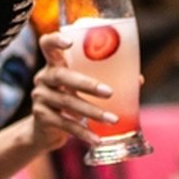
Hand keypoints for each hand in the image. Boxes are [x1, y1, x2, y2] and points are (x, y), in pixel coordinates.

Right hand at [30, 32, 116, 147]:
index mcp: (54, 64)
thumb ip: (103, 80)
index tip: (70, 41)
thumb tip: (138, 80)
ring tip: (113, 119)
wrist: (46, 130)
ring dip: (92, 111)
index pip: (47, 45)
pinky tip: (97, 139)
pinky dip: (83, 132)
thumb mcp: (80, 88)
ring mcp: (40, 97)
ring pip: (67, 102)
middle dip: (87, 84)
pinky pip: (65, 124)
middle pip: (62, 76)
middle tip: (109, 92)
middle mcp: (44, 78)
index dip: (56, 40)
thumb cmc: (70, 100)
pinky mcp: (41, 117)